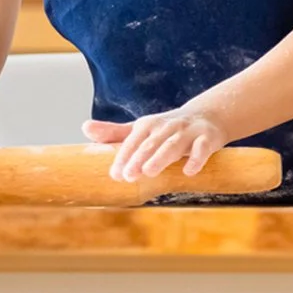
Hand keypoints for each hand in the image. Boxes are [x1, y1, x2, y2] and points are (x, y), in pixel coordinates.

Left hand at [85, 108, 230, 180]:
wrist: (208, 116)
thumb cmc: (167, 129)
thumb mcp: (141, 129)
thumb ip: (114, 133)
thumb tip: (84, 128)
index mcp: (149, 125)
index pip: (133, 140)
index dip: (124, 157)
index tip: (115, 175)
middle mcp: (167, 126)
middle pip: (151, 143)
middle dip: (139, 158)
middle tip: (128, 176)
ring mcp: (188, 132)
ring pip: (174, 144)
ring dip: (161, 157)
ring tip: (149, 172)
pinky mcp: (208, 138)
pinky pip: (202, 148)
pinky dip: (196, 159)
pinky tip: (188, 171)